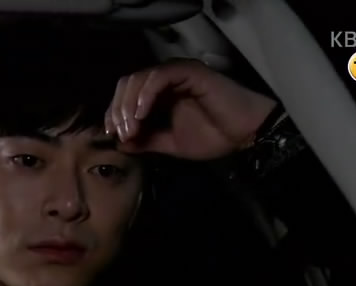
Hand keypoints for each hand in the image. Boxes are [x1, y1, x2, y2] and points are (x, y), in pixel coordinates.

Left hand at [105, 58, 277, 159]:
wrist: (244, 135)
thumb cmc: (213, 136)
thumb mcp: (170, 144)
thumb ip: (146, 141)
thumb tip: (119, 143)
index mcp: (159, 93)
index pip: (125, 94)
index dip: (113, 113)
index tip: (111, 134)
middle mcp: (165, 79)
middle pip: (127, 83)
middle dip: (118, 109)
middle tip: (122, 133)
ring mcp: (177, 73)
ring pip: (139, 78)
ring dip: (129, 105)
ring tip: (131, 128)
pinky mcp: (189, 72)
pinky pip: (159, 77)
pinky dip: (146, 94)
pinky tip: (142, 114)